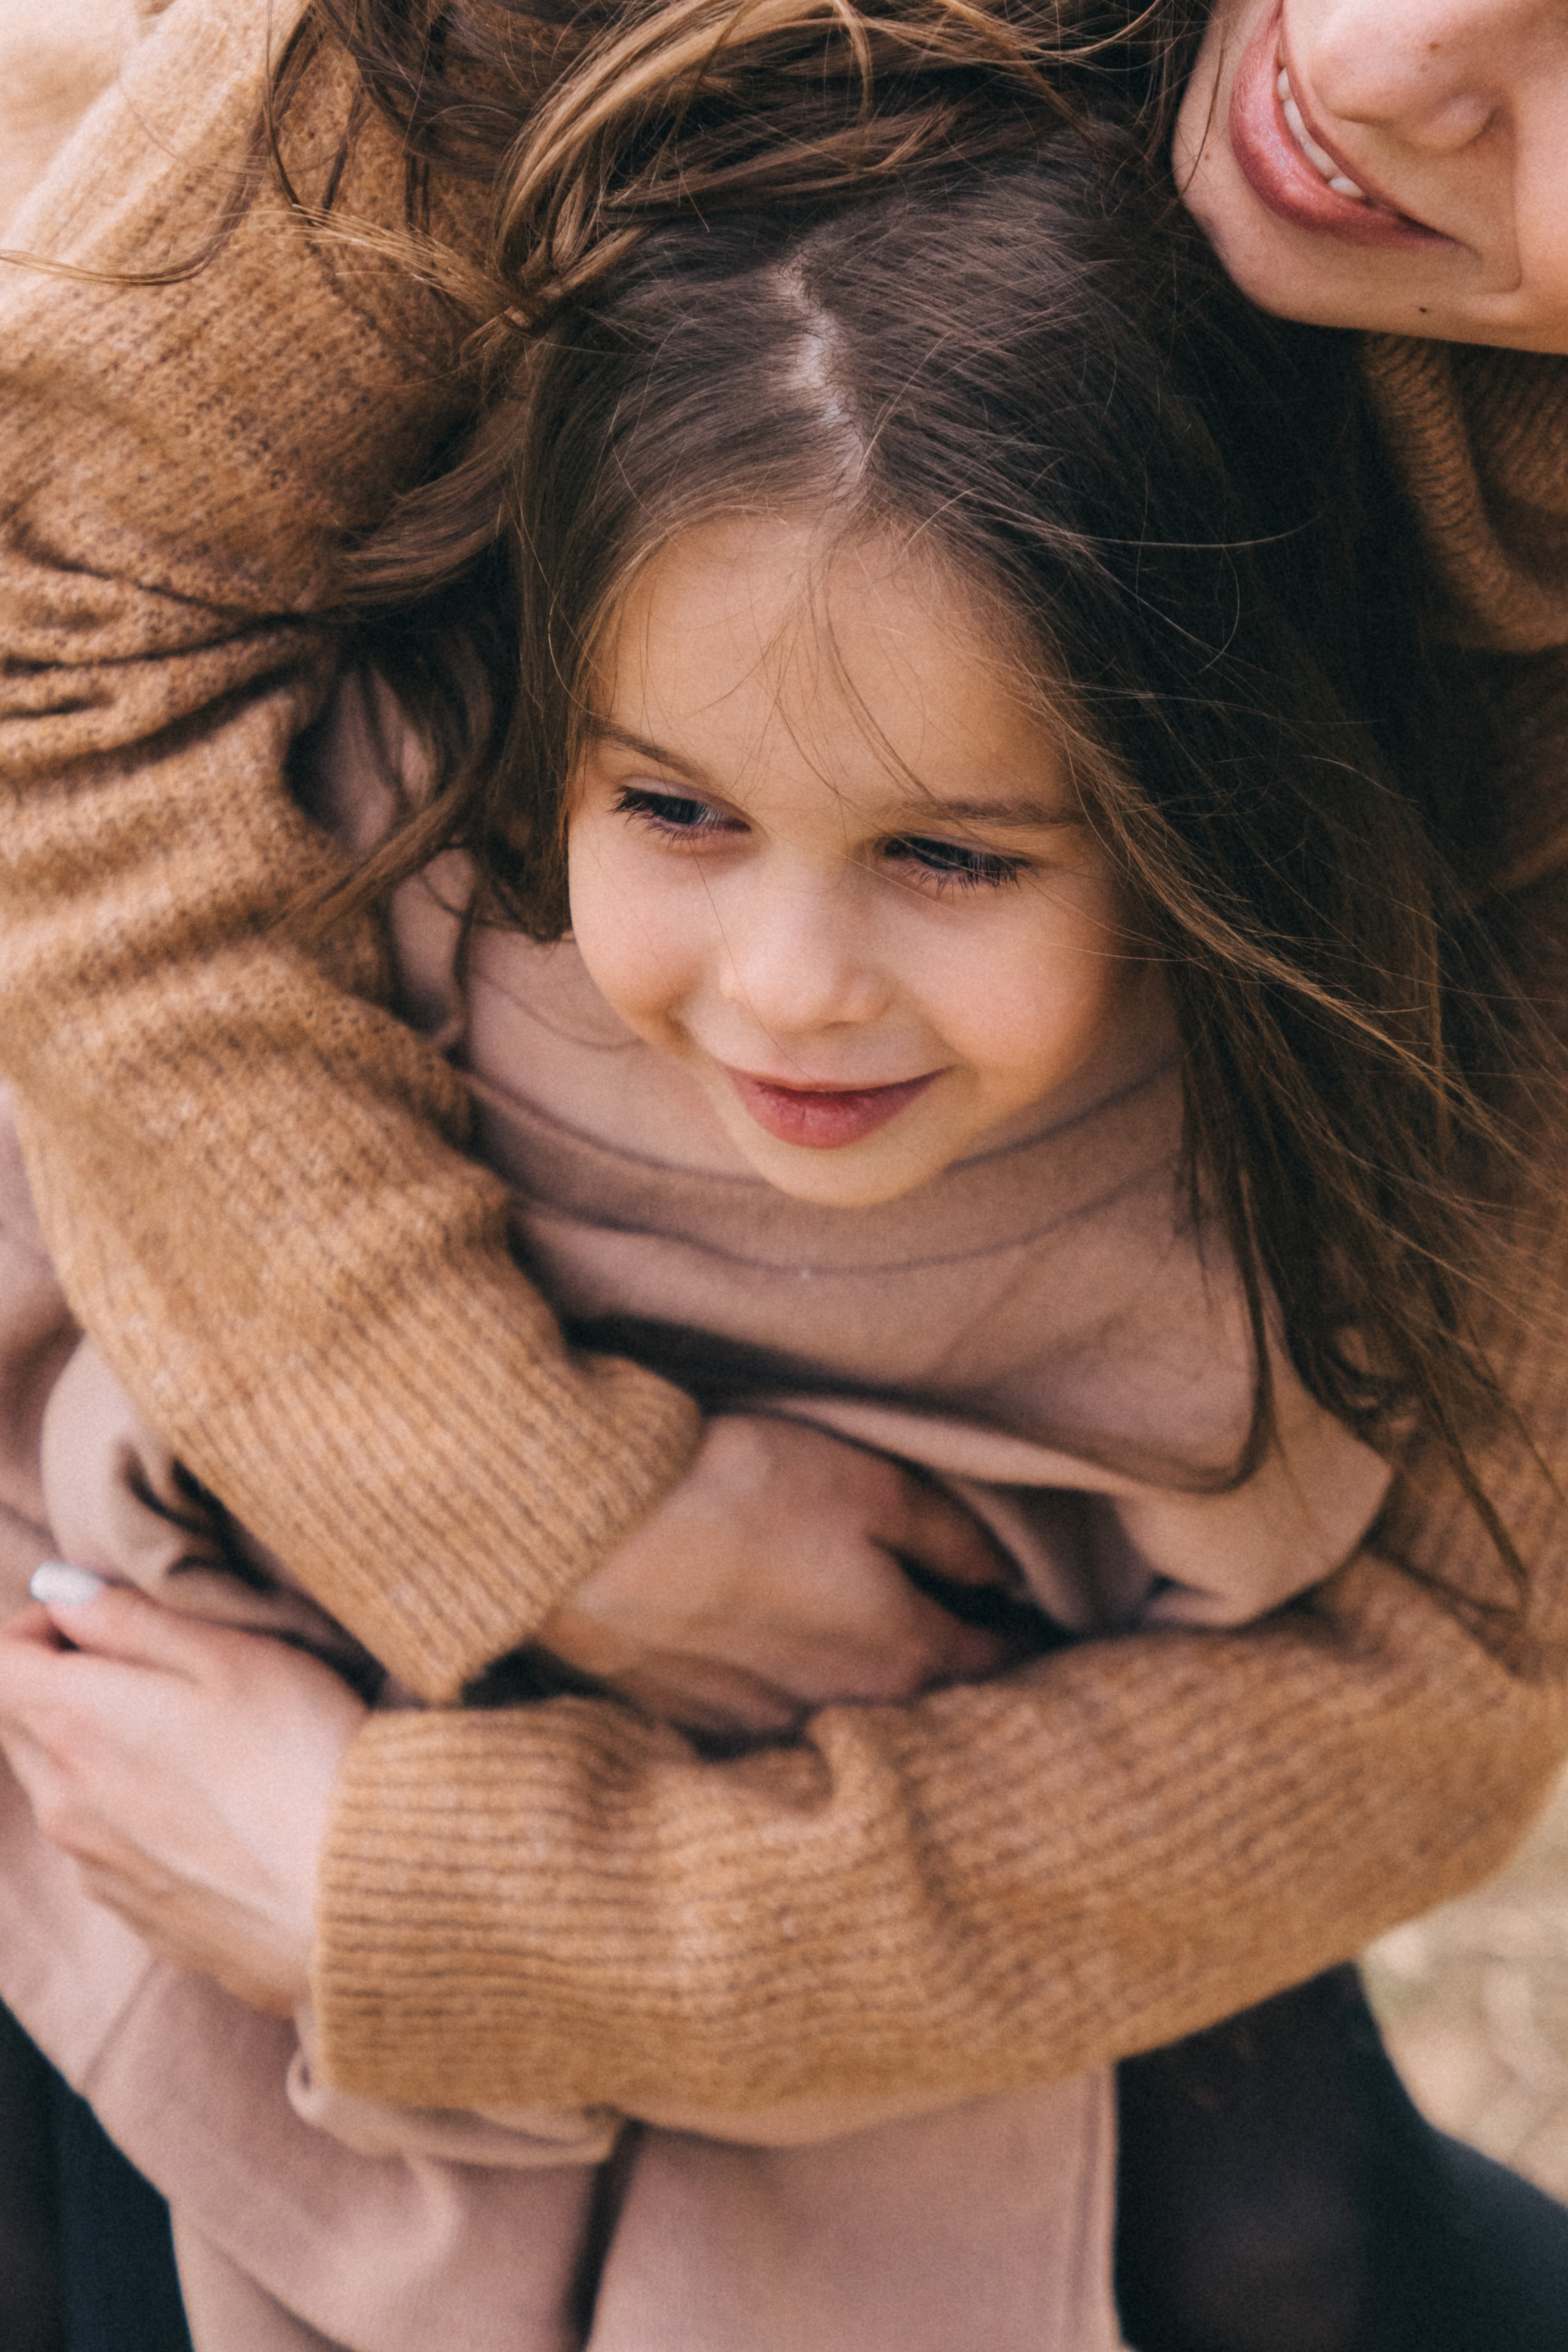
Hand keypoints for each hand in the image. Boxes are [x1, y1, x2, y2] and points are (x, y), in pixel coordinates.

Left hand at [0, 1582, 364, 2013]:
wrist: (356, 1896)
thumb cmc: (301, 1755)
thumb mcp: (228, 1654)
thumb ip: (131, 1620)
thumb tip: (63, 1593)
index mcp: (76, 1726)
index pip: (0, 1662)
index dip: (40, 1627)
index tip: (98, 1620)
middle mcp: (65, 1804)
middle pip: (21, 1727)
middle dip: (65, 1687)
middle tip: (153, 1674)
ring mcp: (97, 1870)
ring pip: (62, 1791)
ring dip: (101, 1755)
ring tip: (195, 1746)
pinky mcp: (139, 1918)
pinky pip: (106, 1851)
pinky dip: (136, 1820)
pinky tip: (214, 1815)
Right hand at [538, 1414, 1024, 1736]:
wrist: (585, 1533)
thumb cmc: (737, 1491)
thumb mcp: (869, 1485)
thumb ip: (949, 1537)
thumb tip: (1009, 1576)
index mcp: (898, 1654)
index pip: (987, 1659)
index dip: (1013, 1635)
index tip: (1028, 1622)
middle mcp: (838, 1711)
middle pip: (913, 1700)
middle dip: (940, 1673)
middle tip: (958, 1637)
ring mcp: (758, 1726)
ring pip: (835, 1711)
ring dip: (854, 1685)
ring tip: (852, 1640)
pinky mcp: (688, 1721)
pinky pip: (761, 1717)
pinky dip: (778, 1689)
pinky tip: (761, 1650)